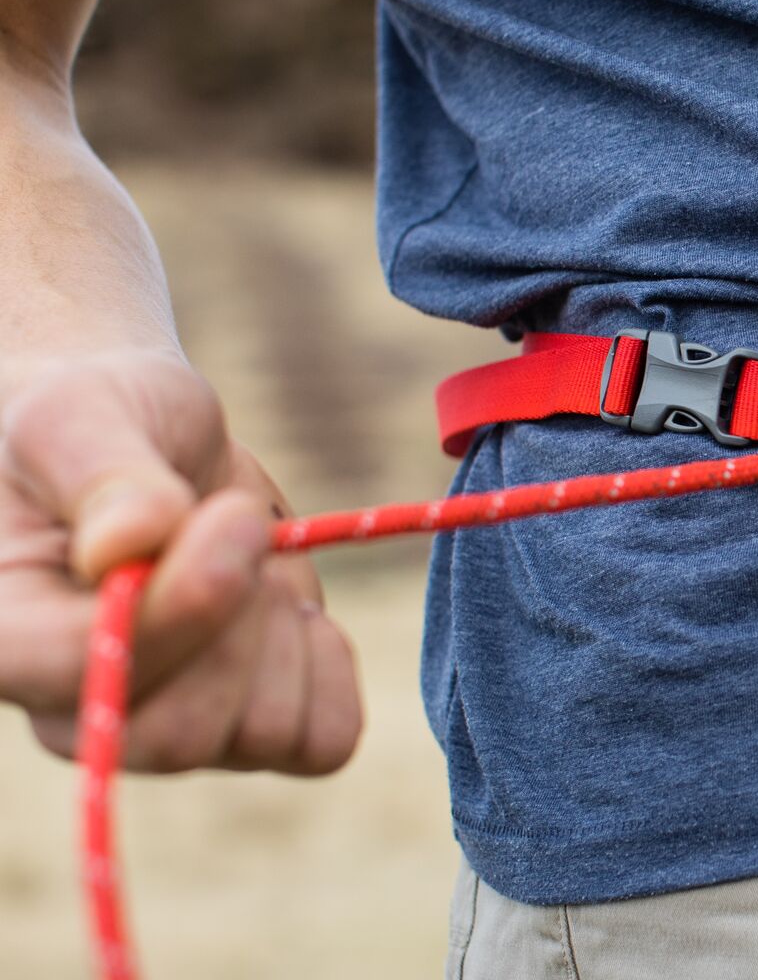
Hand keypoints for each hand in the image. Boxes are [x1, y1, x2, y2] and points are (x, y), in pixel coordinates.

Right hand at [0, 349, 361, 771]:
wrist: (150, 438)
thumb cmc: (97, 420)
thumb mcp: (83, 414)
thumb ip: (101, 474)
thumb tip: (126, 545)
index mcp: (7, 640)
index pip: (86, 672)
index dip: (180, 604)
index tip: (230, 514)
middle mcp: (76, 710)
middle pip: (180, 734)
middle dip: (239, 616)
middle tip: (238, 523)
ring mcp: (165, 726)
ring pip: (258, 735)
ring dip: (283, 631)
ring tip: (250, 558)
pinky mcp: (246, 721)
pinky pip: (322, 738)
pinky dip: (331, 665)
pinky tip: (294, 608)